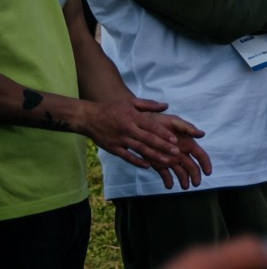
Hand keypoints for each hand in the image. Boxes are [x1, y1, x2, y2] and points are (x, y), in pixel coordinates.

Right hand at [85, 96, 211, 189]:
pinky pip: (127, 157)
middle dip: (163, 146)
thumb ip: (149, 104)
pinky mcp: (113, 148)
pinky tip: (148, 166)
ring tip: (167, 161)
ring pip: (140, 149)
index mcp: (133, 117)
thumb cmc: (111, 109)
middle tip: (177, 152)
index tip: (175, 139)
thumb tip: (166, 106)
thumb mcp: (130, 102)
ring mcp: (120, 140)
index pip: (152, 126)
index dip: (164, 133)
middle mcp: (127, 129)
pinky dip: (137, 162)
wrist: (88, 118)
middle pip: (148, 139)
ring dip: (154, 155)